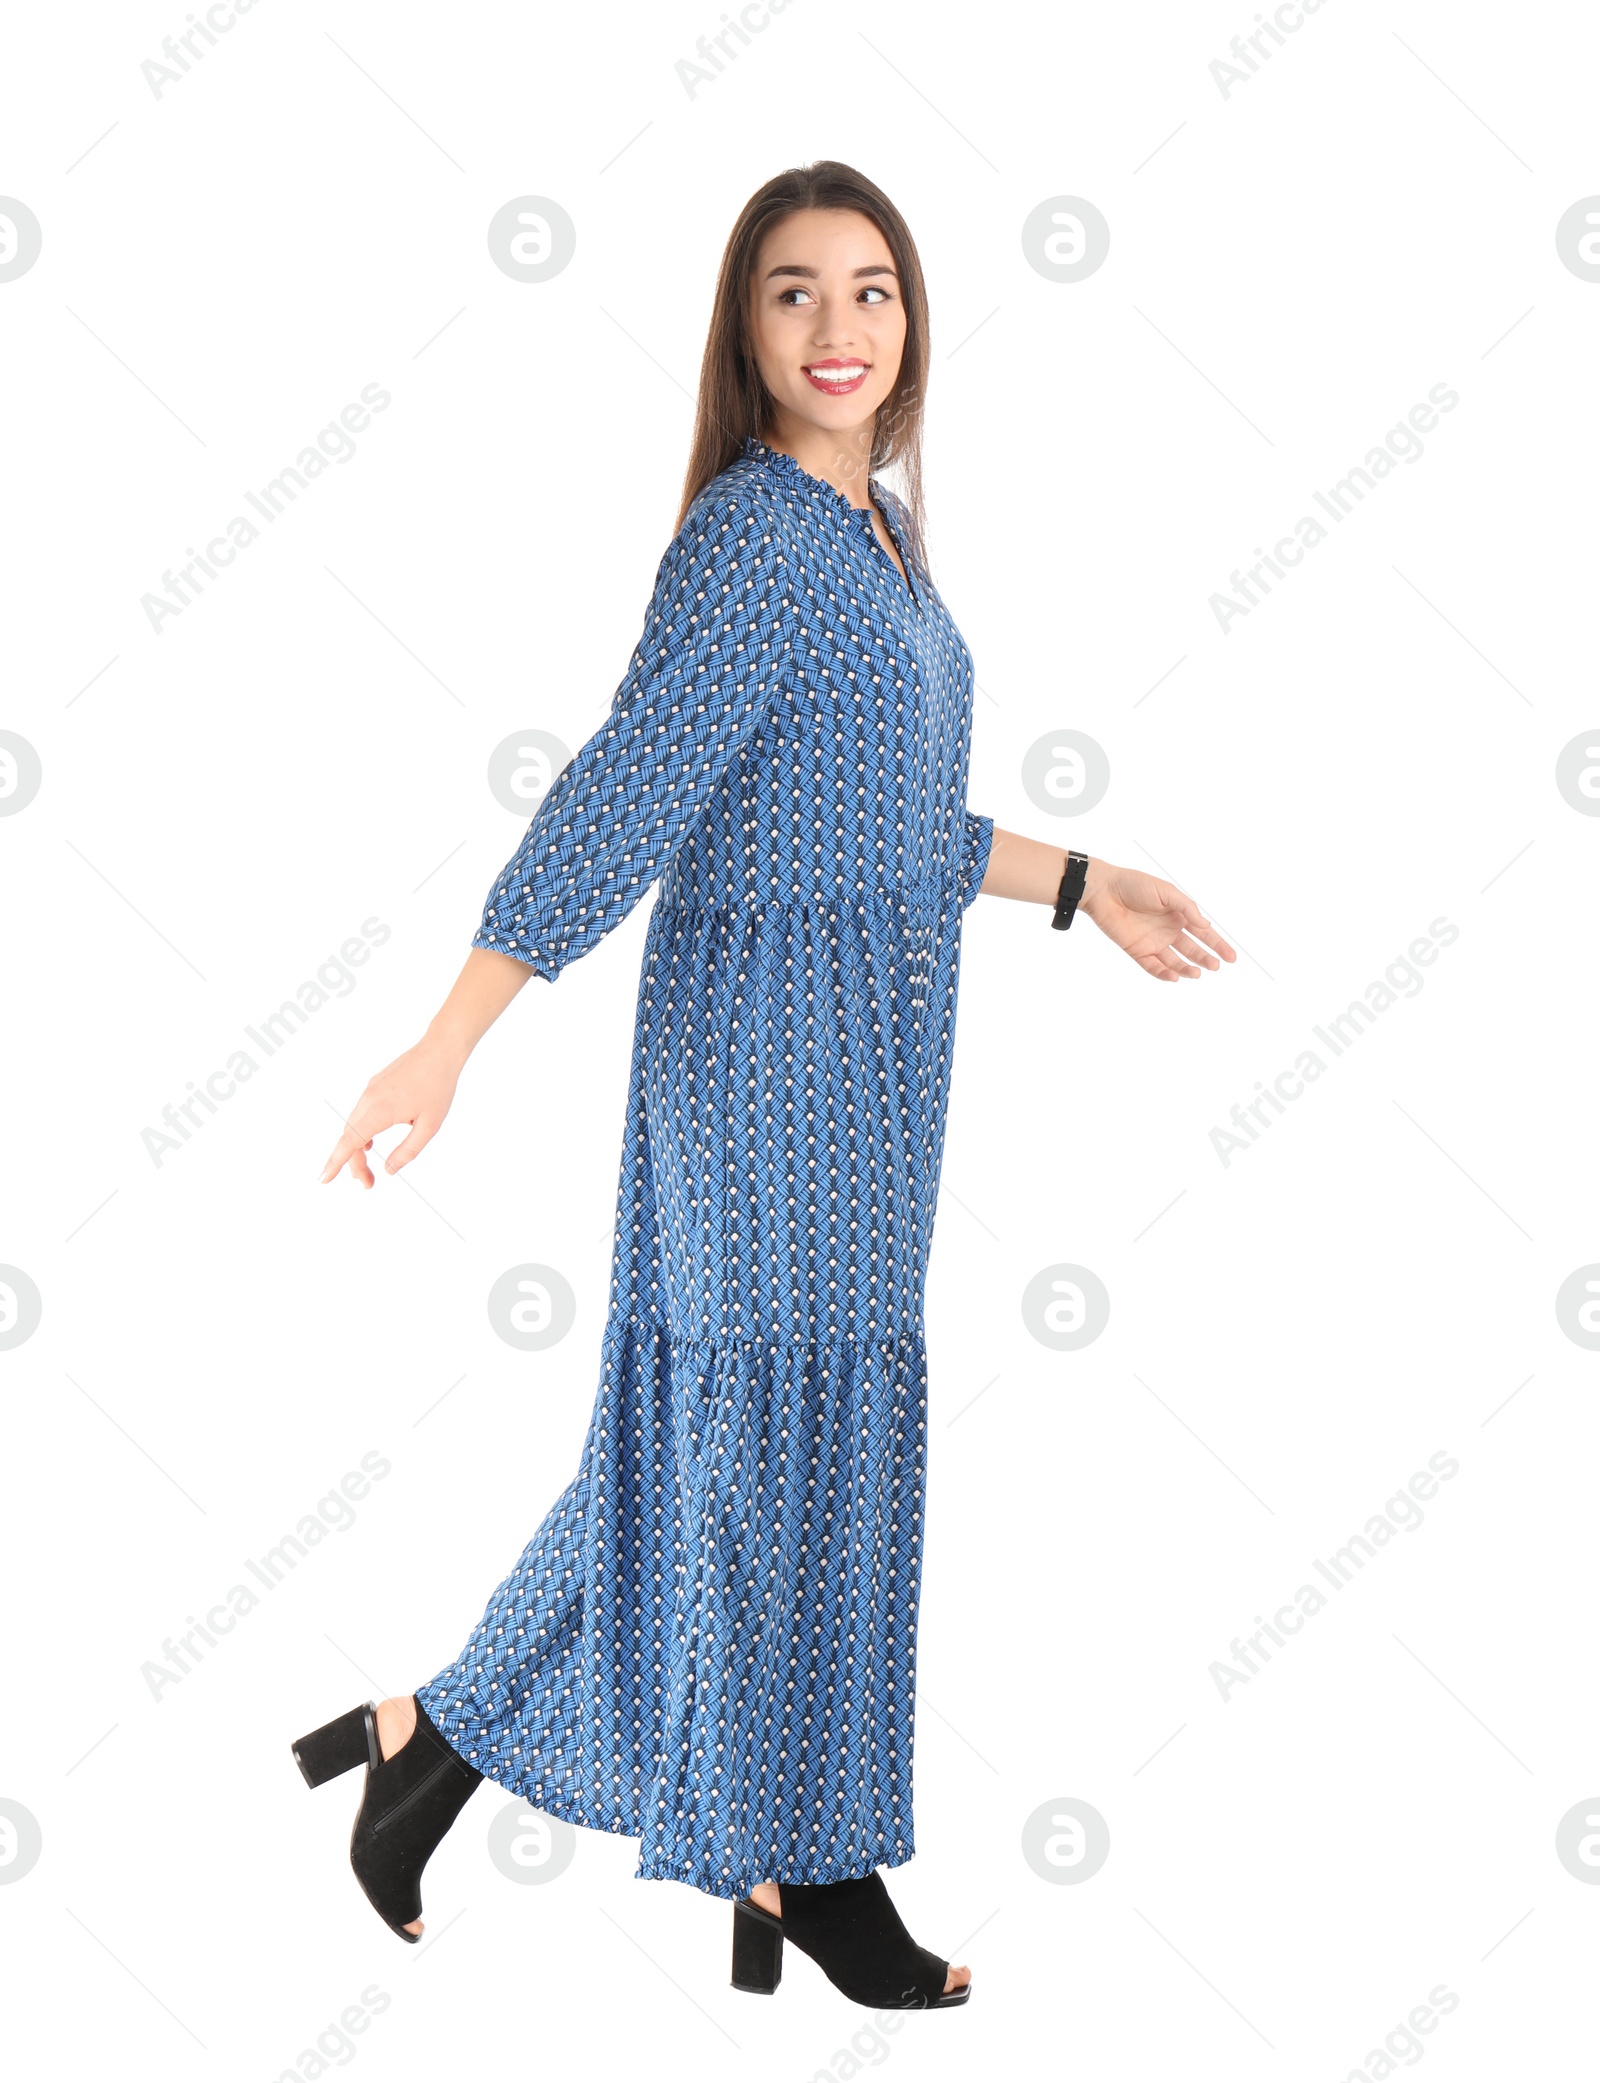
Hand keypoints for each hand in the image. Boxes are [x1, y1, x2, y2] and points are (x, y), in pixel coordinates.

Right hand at [319, 1037, 464, 1187]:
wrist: (439, 1050)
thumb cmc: (438, 1087)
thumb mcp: (429, 1126)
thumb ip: (407, 1151)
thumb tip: (388, 1170)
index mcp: (380, 1111)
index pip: (350, 1142)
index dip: (335, 1163)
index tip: (323, 1179)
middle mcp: (369, 1100)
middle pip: (350, 1138)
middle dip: (354, 1164)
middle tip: (367, 1185)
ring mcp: (370, 1091)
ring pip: (354, 1125)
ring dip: (357, 1149)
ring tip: (367, 1170)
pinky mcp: (374, 1085)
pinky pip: (360, 1113)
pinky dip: (360, 1132)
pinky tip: (370, 1143)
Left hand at [1079, 862, 1236, 980]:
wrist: (1104, 890)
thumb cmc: (1134, 884)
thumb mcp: (1166, 892)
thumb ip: (1187, 908)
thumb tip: (1205, 925)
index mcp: (1179, 915)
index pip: (1203, 933)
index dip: (1218, 945)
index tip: (1231, 958)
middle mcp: (1168, 930)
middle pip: (1192, 949)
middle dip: (1205, 958)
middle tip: (1216, 966)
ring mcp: (1153, 942)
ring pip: (1175, 961)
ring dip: (1187, 968)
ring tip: (1196, 973)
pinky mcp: (1137, 951)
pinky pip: (1153, 966)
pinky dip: (1164, 973)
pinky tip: (1175, 976)